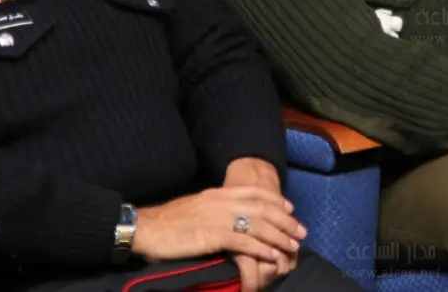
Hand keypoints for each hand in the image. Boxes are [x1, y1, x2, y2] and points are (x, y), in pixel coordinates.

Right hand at [131, 185, 305, 271]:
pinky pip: (245, 242)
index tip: (290, 207)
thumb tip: (228, 215)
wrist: (146, 227)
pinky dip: (262, 249)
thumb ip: (214, 208)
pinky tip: (272, 256)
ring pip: (259, 225)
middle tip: (301, 231)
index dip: (275, 200)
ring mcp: (220, 218)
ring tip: (293, 246)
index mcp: (218, 193)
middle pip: (263, 208)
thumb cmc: (167, 221)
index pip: (254, 192)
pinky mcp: (214, 236)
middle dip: (285, 220)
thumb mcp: (195, 206)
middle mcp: (223, 202)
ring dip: (279, 236)